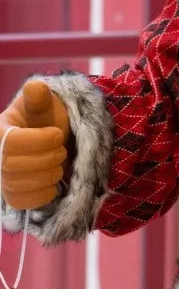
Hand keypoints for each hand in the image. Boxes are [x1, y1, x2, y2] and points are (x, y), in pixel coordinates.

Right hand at [0, 80, 69, 209]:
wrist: (55, 138)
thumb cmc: (48, 119)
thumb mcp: (47, 105)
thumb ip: (40, 100)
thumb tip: (35, 86)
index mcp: (0, 130)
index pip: (12, 143)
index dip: (39, 141)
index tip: (58, 135)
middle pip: (13, 167)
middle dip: (46, 159)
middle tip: (62, 150)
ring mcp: (2, 175)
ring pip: (17, 186)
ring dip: (46, 176)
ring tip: (59, 164)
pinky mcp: (12, 193)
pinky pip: (20, 202)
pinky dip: (40, 195)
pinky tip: (53, 184)